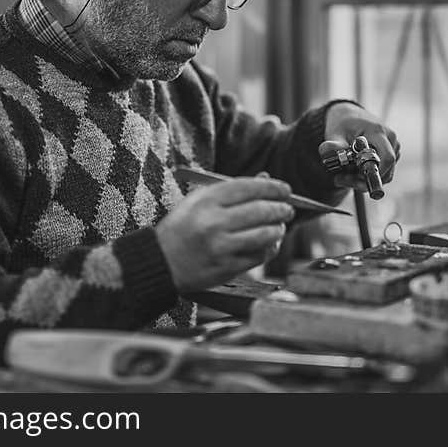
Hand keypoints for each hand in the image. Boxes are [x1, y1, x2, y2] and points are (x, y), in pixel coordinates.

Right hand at [156, 176, 294, 292]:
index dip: (272, 187)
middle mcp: (213, 222)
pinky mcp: (226, 268)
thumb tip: (265, 179)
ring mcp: (220, 246)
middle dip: (281, 208)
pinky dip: (269, 249)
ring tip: (280, 226)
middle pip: (261, 210)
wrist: (160, 262)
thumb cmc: (182, 228)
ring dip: (278, 229)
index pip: (249, 188)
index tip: (285, 189)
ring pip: (264, 234)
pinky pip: (258, 256)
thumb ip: (232, 190)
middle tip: (288, 209)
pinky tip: (270, 244)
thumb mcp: (198, 201)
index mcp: (206, 200)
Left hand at [319, 102, 400, 191]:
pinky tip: (352, 171)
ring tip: (343, 175)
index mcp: (378, 132)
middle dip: (364, 181)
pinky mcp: (392, 153)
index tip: (354, 181)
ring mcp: (394, 146)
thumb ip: (333, 144)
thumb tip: (327, 150)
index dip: (376, 175)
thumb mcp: (335, 133)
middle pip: (386, 170)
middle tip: (340, 179)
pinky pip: (383, 172)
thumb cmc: (342, 124)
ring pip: (384, 174)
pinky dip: (367, 176)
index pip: (387, 158)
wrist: (349, 116)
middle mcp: (391, 139)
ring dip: (363, 180)